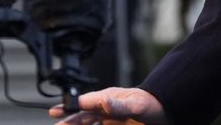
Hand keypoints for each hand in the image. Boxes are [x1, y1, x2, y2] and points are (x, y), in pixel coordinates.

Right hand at [49, 87, 167, 124]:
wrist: (165, 114)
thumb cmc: (152, 104)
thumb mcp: (137, 105)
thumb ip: (119, 105)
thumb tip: (104, 100)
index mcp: (108, 98)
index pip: (85, 102)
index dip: (69, 106)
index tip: (55, 111)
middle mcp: (106, 109)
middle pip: (82, 117)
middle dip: (68, 121)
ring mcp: (109, 120)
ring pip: (87, 124)